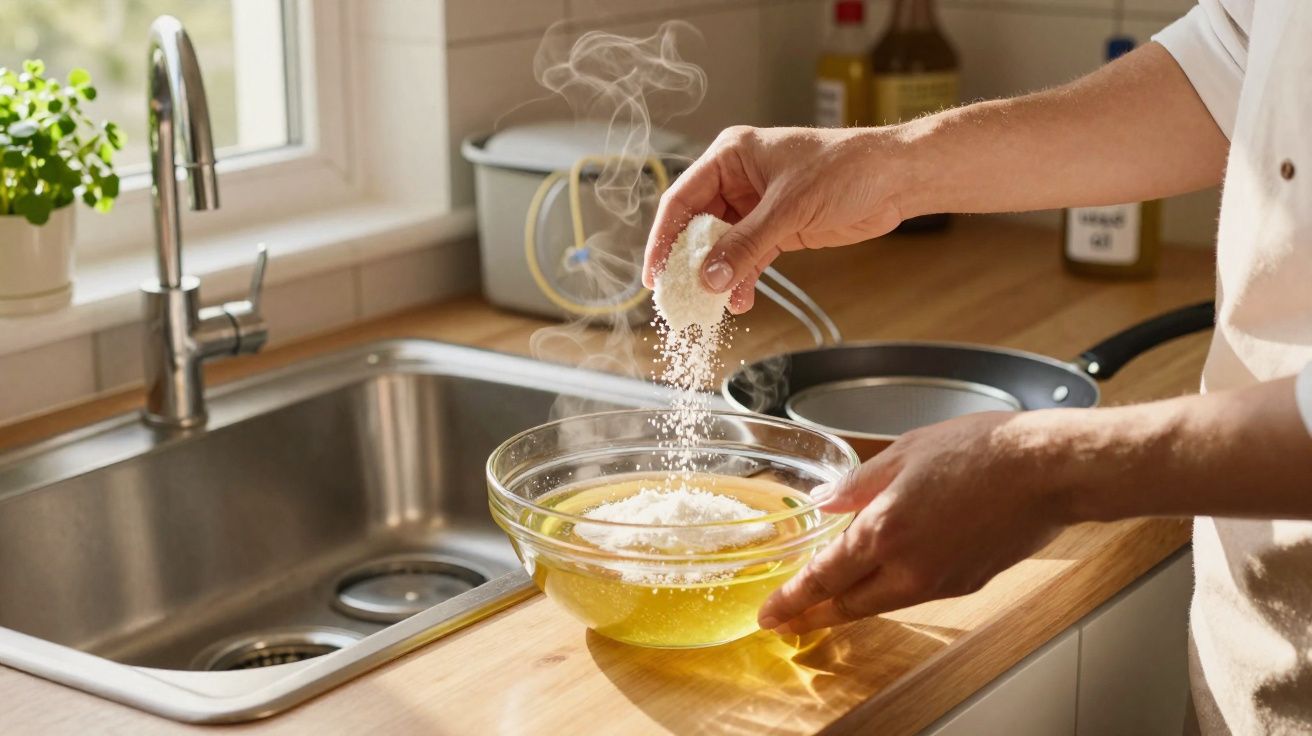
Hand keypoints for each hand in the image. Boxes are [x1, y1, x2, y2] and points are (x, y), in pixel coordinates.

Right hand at [642, 125, 905, 312]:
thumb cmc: (846, 169)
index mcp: (730, 156)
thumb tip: (708, 279)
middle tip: (679, 298)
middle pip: (697, 227)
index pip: (682, 200)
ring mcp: (757, 206)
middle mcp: (738, 179)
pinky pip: (748, 258)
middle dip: (690, 264)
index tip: (653, 274)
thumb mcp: (788, 209)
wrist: (896, 178)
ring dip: (717, 277)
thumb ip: (745, 246)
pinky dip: (742, 280)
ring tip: (710, 307)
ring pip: (722, 247)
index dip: (663, 238)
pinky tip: (739, 301)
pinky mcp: (778, 228)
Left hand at [758, 410, 1076, 634]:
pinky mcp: (965, 584)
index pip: (822, 578)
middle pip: (847, 605)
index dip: (791, 600)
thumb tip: (822, 502)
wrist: (1047, 470)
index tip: (770, 615)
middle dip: (813, 615)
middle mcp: (907, 568)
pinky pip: (913, 594)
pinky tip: (882, 577)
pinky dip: (888, 591)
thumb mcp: (903, 453)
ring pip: (880, 603)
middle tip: (788, 620)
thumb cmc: (982, 452)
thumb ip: (857, 484)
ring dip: (850, 604)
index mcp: (883, 531)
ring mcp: (938, 582)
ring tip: (826, 601)